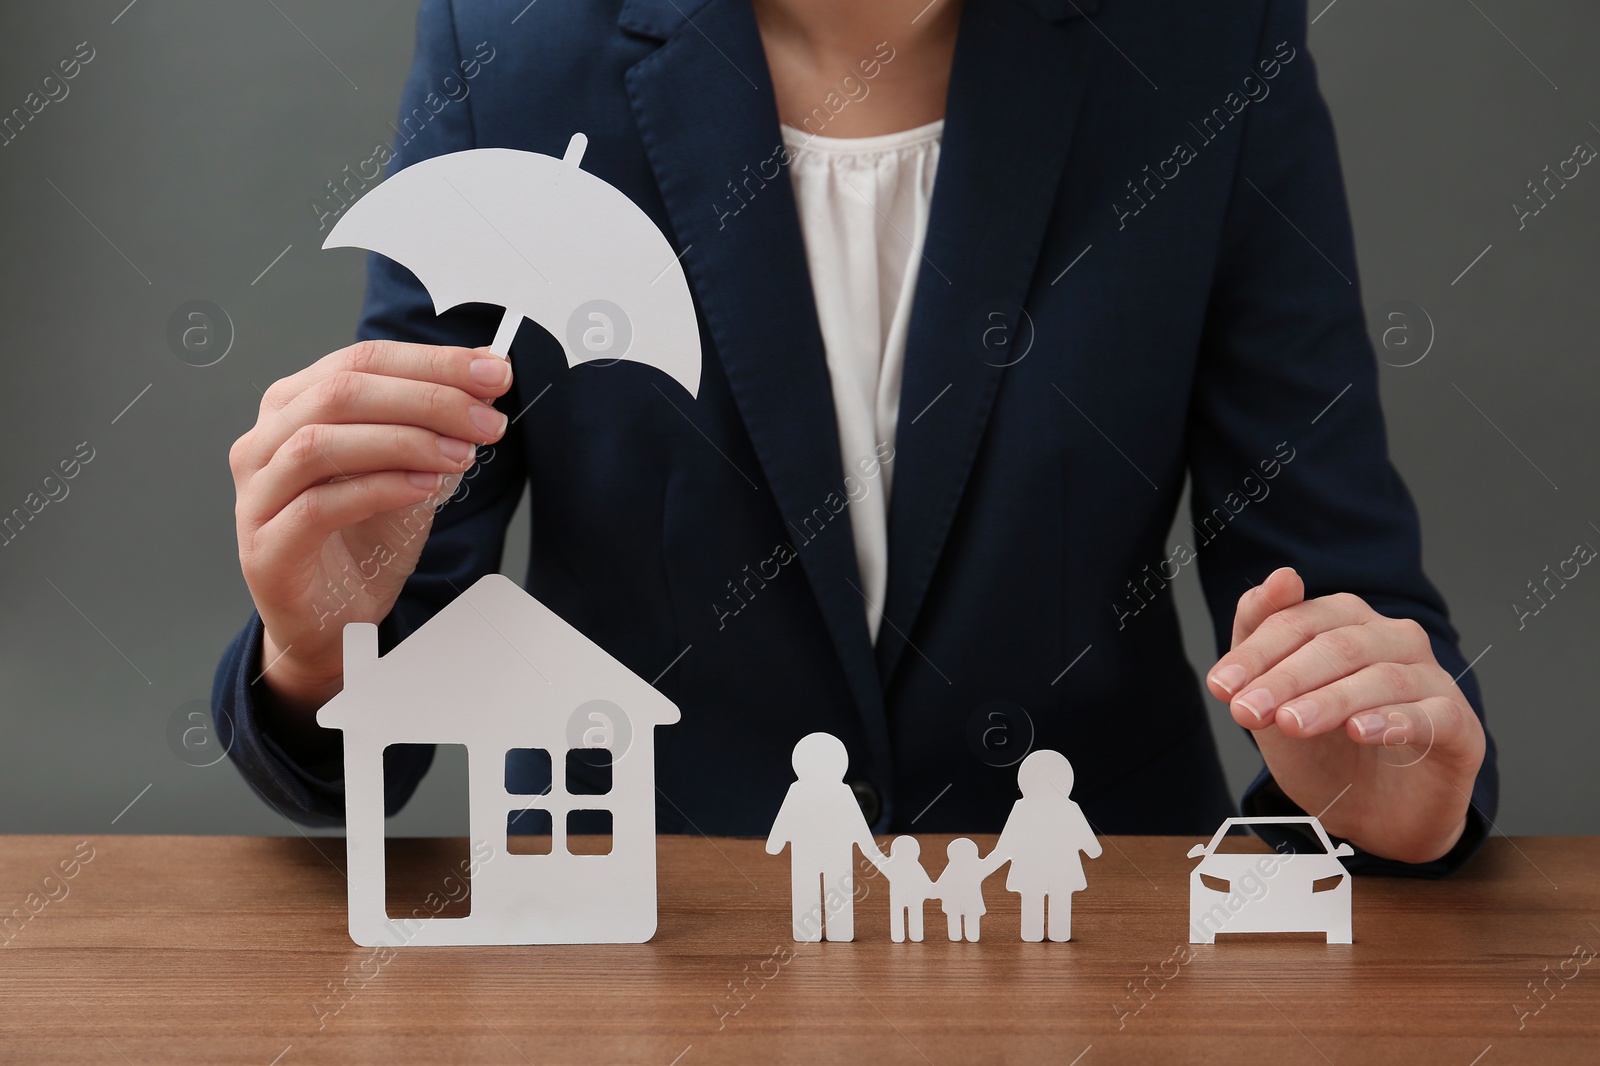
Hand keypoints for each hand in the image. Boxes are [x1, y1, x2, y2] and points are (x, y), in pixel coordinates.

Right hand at [229, 340, 513, 738]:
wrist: (335, 619)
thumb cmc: (364, 539)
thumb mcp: (410, 468)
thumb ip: (436, 424)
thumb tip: (487, 379)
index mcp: (294, 406)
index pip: (363, 360)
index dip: (433, 362)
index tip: (494, 372)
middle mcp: (265, 441)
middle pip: (341, 392)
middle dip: (427, 399)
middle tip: (486, 419)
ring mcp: (257, 494)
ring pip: (320, 443)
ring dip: (403, 441)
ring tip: (461, 455)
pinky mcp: (265, 547)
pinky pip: (319, 505)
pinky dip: (378, 489)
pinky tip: (425, 487)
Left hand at [1205, 566, 1485, 864]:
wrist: (1373, 813)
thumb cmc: (1323, 746)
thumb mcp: (1276, 697)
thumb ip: (1262, 637)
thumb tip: (1279, 577)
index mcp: (1348, 622)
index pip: (1299, 622)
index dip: (1256, 653)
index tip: (1220, 686)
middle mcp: (1394, 640)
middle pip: (1338, 645)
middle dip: (1285, 678)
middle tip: (1246, 711)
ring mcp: (1431, 679)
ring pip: (1381, 677)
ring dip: (1329, 700)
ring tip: (1290, 723)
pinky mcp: (1458, 724)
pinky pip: (1431, 714)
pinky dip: (1392, 721)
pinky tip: (1359, 731)